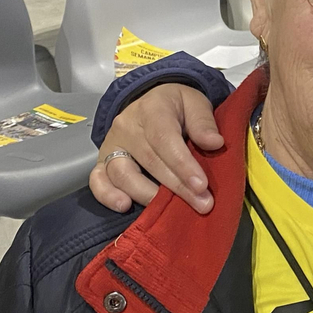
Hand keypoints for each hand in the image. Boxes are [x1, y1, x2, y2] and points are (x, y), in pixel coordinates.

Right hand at [88, 85, 223, 214]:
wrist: (150, 102)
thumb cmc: (176, 106)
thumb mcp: (195, 103)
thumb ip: (203, 122)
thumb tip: (214, 143)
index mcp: (152, 109)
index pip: (165, 139)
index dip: (183, 164)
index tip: (201, 185)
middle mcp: (127, 126)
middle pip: (149, 161)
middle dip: (176, 187)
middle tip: (201, 204)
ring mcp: (111, 145)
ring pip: (123, 174)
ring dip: (147, 195)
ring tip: (168, 210)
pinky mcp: (102, 161)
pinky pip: (97, 180)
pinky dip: (107, 195)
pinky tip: (124, 206)